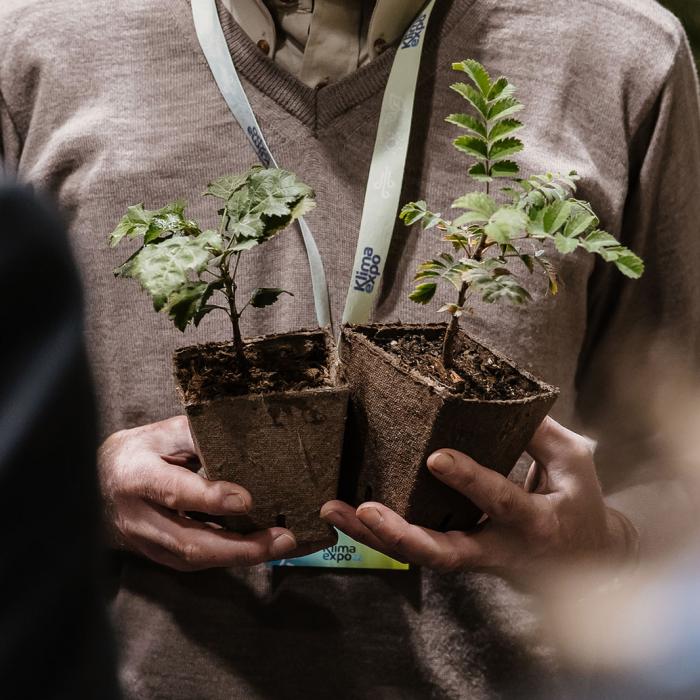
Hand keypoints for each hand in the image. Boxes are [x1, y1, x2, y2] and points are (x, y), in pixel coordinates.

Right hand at [99, 415, 301, 570]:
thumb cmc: (140, 450)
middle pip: (190, 541)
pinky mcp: (155, 555)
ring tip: (280, 546)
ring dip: (241, 556)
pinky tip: (259, 549)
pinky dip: (229, 558)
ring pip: (194, 558)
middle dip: (240, 546)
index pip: (174, 491)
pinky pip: (194, 563)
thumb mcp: (165, 432)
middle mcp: (138, 516)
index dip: (210, 498)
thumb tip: (244, 443)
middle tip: (283, 539)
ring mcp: (145, 542)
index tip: (247, 500)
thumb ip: (199, 437)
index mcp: (137, 476)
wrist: (96, 479)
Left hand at [321, 417, 637, 582]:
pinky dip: (380, 534)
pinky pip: (417, 548)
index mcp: (536, 523)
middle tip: (363, 510)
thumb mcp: (575, 465)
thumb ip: (542, 432)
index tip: (436, 457)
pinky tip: (347, 511)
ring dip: (374, 537)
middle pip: (446, 553)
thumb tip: (505, 396)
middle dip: (401, 536)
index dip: (470, 481)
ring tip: (334, 508)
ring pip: (420, 556)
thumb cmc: (579, 506)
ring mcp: (474, 559)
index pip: (501, 500)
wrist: (586, 563)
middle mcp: (499, 549)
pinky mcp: (458, 555)